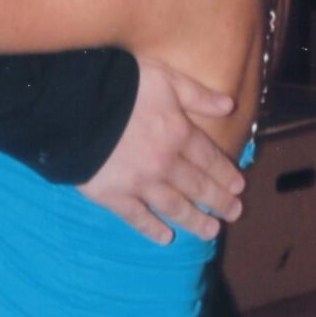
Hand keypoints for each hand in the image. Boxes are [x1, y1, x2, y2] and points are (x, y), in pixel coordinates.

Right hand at [79, 61, 244, 245]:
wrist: (76, 106)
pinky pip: (137, 217)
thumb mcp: (166, 79)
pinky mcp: (114, 195)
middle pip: (197, 186)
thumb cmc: (121, 85)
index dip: (226, 173)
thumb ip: (197, 94)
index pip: (209, 158)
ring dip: (195, 220)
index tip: (239, 187)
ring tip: (211, 231)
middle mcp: (165, 163)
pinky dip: (152, 229)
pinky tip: (166, 238)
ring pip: (174, 206)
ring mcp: (140, 183)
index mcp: (179, 133)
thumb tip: (229, 106)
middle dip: (219, 201)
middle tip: (234, 213)